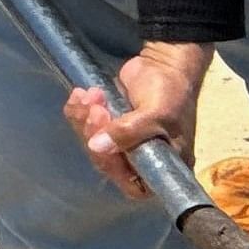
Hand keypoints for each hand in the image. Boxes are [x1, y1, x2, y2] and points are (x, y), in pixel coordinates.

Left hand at [62, 42, 210, 198]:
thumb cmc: (171, 91)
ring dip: (84, 119)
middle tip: (96, 109)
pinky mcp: (108, 125)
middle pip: (108, 162)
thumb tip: (97, 146)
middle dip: (95, 135)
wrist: (165, 62)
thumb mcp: (157, 113)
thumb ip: (129, 132)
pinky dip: (77, 110)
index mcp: (163, 166)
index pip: (135, 186)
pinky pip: (84, 126)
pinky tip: (79, 94)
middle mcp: (142, 160)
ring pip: (92, 144)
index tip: (103, 144)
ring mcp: (122, 143)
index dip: (114, 168)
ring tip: (90, 95)